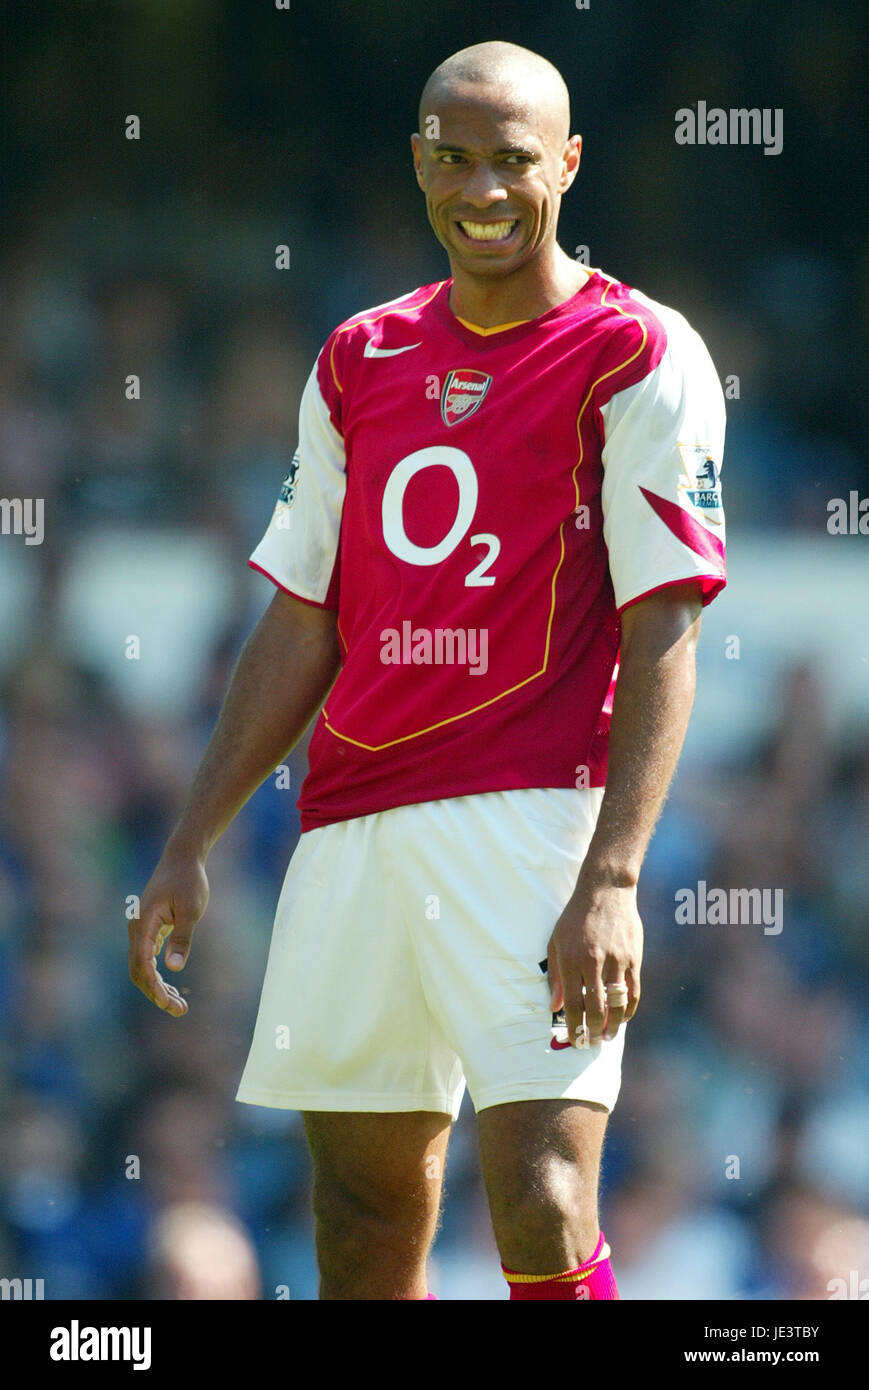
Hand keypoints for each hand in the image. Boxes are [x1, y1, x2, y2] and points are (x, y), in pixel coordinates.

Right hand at [128, 852, 209, 1015]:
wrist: (182, 859)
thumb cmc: (188, 881)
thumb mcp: (191, 909)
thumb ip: (182, 938)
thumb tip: (173, 968)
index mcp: (143, 925)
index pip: (142, 965)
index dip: (154, 988)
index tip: (169, 1004)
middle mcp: (137, 930)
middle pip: (139, 972)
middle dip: (156, 994)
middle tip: (179, 1010)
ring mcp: (142, 932)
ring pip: (143, 968)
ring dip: (157, 988)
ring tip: (179, 1006)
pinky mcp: (150, 931)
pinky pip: (148, 960)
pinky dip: (159, 976)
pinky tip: (172, 988)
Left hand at [546, 874, 642, 1047]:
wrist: (606, 891)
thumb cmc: (576, 916)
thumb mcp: (556, 940)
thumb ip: (556, 975)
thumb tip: (554, 1006)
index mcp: (572, 959)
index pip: (573, 1002)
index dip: (574, 1026)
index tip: (573, 1039)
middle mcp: (594, 962)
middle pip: (596, 1008)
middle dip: (593, 1031)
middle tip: (591, 1043)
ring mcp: (616, 961)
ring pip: (617, 1004)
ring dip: (613, 1026)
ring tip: (608, 1036)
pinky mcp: (633, 958)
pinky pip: (633, 991)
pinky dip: (628, 1009)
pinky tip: (623, 1018)